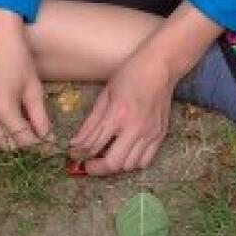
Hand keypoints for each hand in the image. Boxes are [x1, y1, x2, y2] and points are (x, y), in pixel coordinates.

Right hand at [0, 9, 50, 152]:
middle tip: (33, 133)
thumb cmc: (17, 59)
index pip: (23, 140)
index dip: (38, 145)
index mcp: (2, 107)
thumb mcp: (33, 88)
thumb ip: (40, 117)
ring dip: (5, 141)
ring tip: (16, 127)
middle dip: (23, 143)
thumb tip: (48, 139)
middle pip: (7, 145)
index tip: (47, 143)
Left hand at [69, 49, 174, 174]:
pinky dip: (132, 162)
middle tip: (88, 166)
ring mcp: (151, 133)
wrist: (161, 67)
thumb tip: (75, 144)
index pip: (94, 145)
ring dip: (115, 165)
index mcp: (118, 115)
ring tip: (106, 156)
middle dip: (96, 168)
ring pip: (129, 165)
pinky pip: (145, 160)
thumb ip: (91, 123)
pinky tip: (125, 153)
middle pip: (113, 163)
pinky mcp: (160, 135)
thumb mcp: (105, 95)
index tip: (74, 156)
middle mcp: (136, 128)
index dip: (81, 154)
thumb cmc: (130, 75)